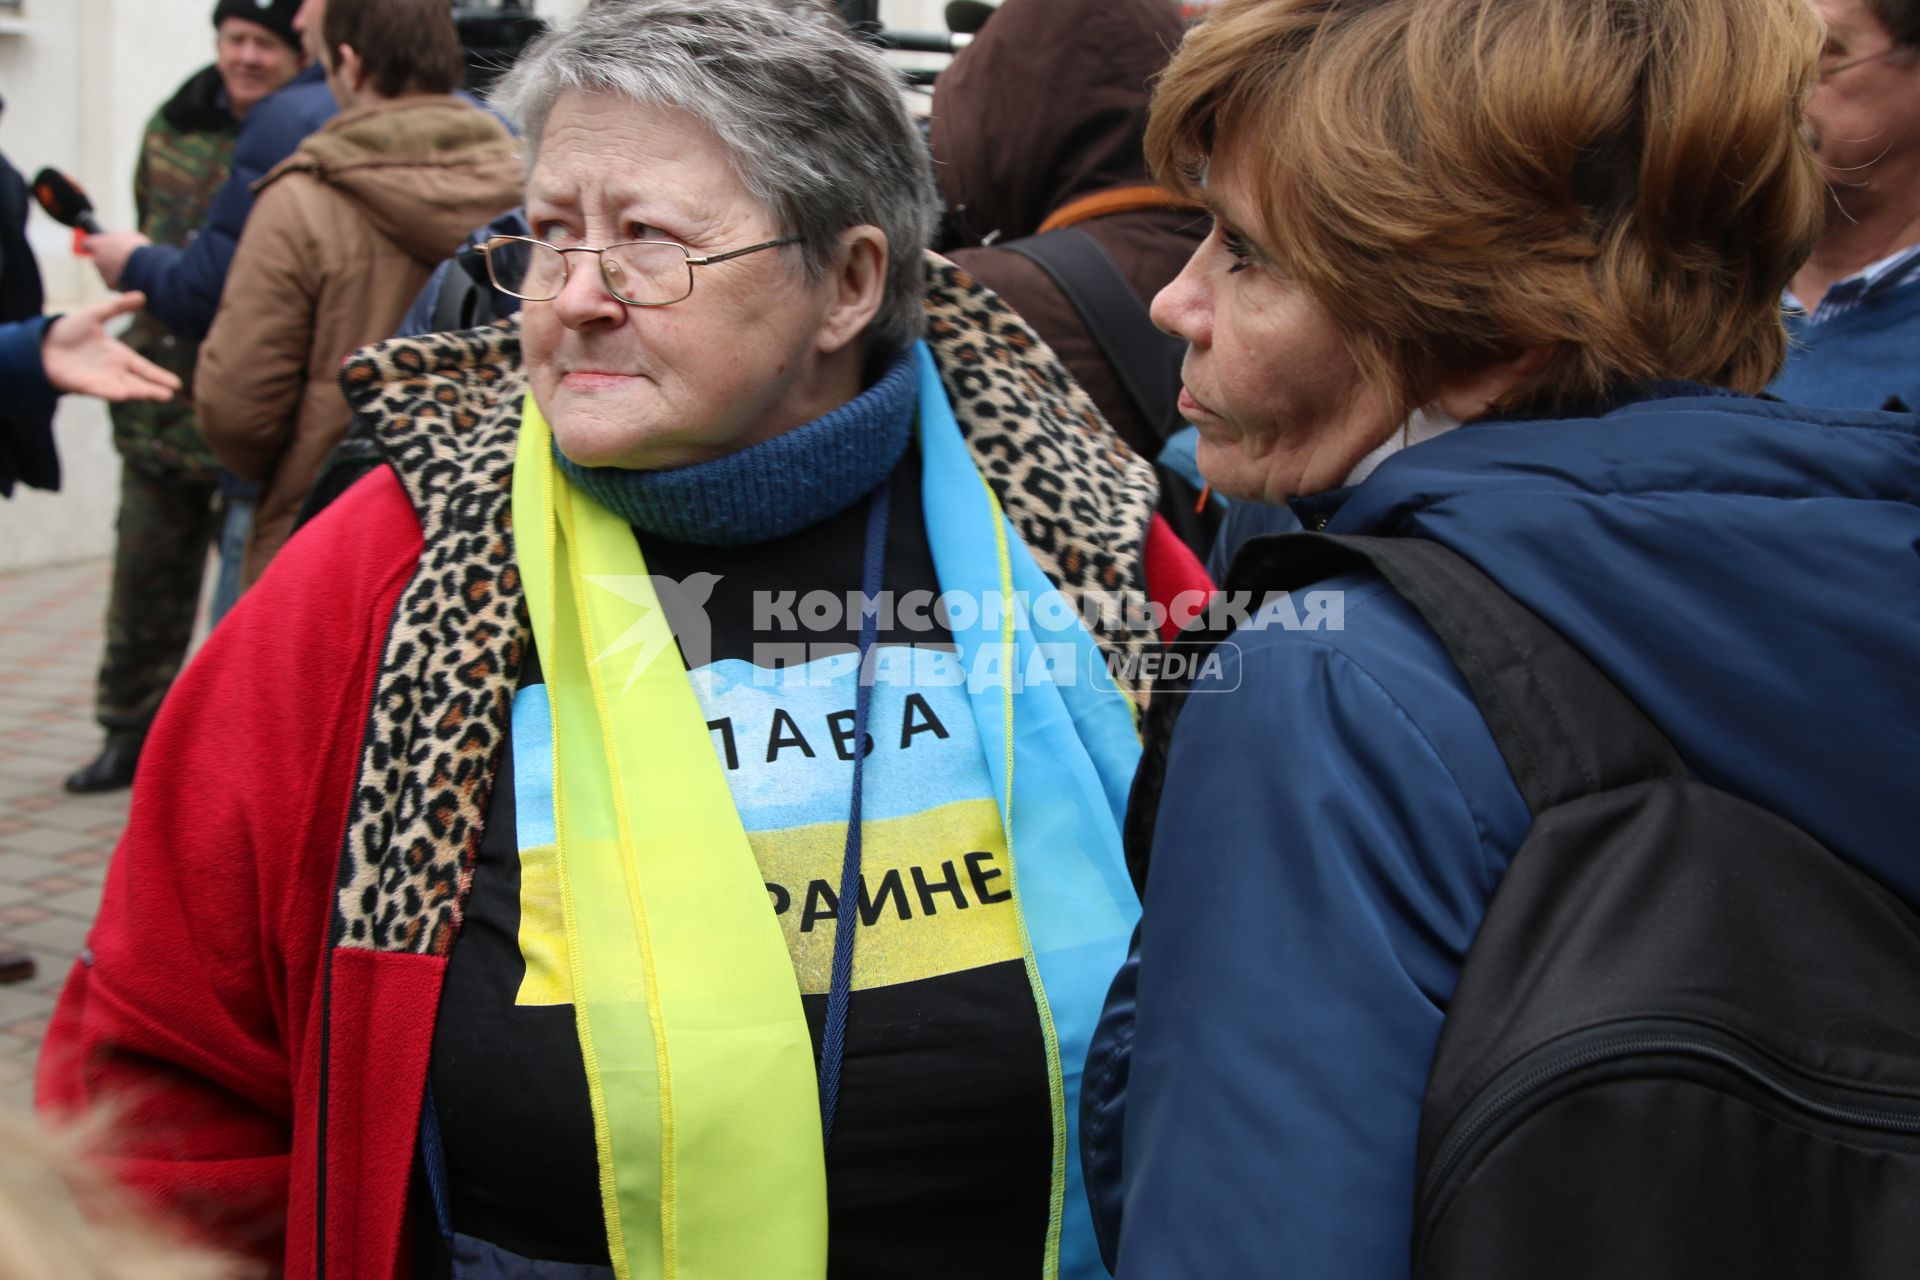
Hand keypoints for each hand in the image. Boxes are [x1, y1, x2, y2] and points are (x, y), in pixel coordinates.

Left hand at [42, 293, 181, 402]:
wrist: (43, 343)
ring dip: (138, 393)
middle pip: (138, 383)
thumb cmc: (70, 330)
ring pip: (124, 389)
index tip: (176, 384)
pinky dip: (111, 393)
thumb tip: (142, 295)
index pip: (144, 368)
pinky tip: (123, 396)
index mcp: (120, 356)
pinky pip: (100, 390)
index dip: (159, 376)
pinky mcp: (82, 385)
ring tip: (154, 397)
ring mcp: (100, 380)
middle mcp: (114, 371)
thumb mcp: (95, 314)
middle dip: (153, 390)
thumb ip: (117, 307)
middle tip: (169, 395)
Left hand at [82, 230, 150, 289]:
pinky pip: (114, 282)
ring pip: (107, 272)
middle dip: (108, 260)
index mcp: (97, 244)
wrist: (146, 268)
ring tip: (133, 269)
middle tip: (122, 259)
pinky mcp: (109, 285)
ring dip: (116, 271)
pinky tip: (133, 278)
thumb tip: (119, 243)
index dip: (94, 245)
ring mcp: (102, 273)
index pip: (87, 243)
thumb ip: (118, 240)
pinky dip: (122, 281)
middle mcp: (96, 259)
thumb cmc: (138, 249)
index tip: (99, 247)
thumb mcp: (129, 237)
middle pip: (98, 259)